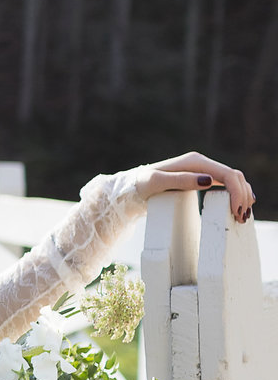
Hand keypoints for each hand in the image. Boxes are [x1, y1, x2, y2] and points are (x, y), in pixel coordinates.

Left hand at [135, 153, 254, 223]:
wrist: (135, 185)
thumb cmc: (144, 184)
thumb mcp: (158, 182)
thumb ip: (182, 180)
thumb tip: (208, 180)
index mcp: (195, 162)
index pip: (227, 174)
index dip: (237, 192)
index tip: (236, 212)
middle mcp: (201, 163)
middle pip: (234, 176)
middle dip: (243, 195)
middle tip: (242, 218)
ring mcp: (202, 170)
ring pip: (233, 179)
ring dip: (242, 195)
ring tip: (242, 215)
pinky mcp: (201, 178)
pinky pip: (225, 184)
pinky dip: (235, 194)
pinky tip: (237, 206)